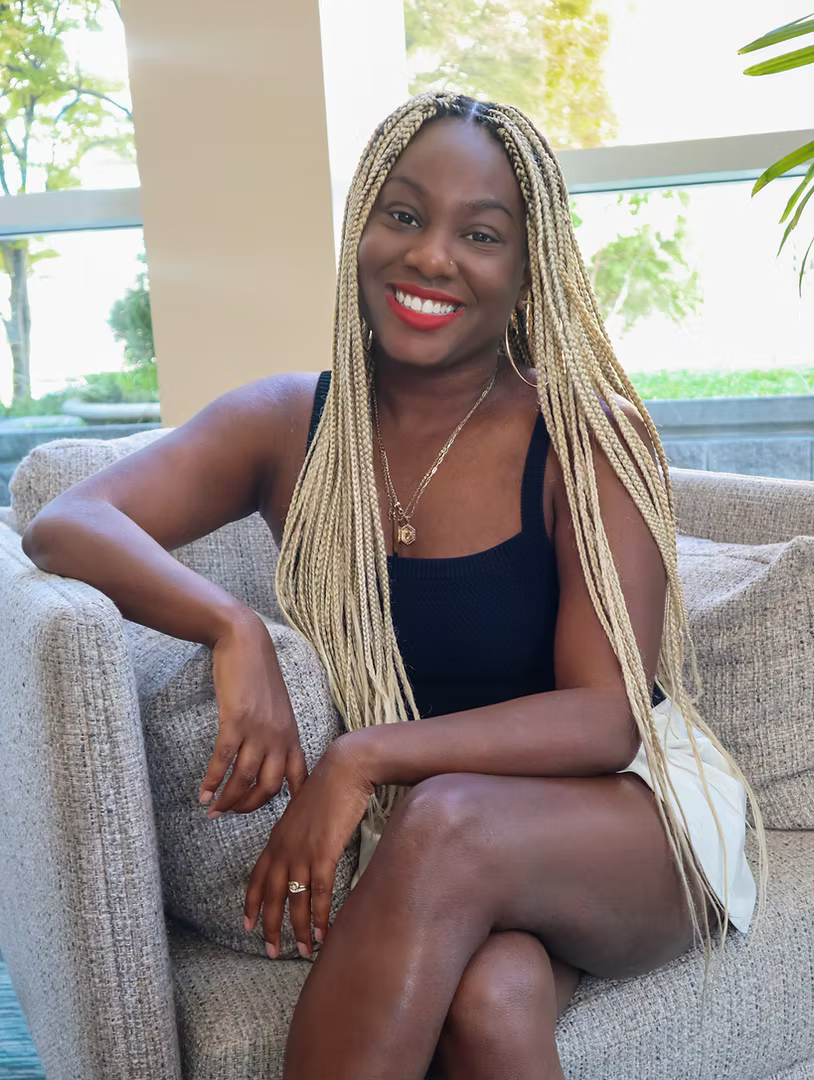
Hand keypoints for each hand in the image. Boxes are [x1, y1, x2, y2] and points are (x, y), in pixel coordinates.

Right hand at [198, 612, 306, 815]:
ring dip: (227, 799)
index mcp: (291, 733)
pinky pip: (223, 760)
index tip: (281, 820)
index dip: (292, 802)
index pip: (299, 777)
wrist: (245, 642)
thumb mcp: (277, 706)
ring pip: (244, 779)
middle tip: (231, 814)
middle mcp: (279, 736)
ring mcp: (258, 730)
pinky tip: (202, 794)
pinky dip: (211, 781)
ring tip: (213, 810)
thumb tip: (267, 755)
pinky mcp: (236, 722)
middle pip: (269, 787)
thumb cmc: (259, 673)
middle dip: (249, 806)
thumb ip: (277, 731)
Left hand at [243, 738, 373, 957]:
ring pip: (294, 899)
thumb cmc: (328, 788)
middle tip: (271, 950)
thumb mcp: (304, 813)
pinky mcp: (323, 853)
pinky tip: (322, 934)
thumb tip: (301, 851)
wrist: (343, 770)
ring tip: (302, 950)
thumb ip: (298, 834)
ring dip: (298, 928)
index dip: (251, 902)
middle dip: (270, 925)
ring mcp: (302, 851)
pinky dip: (320, 916)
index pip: (257, 876)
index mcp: (277, 838)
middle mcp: (284, 847)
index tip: (247, 925)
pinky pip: (318, 893)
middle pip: (271, 895)